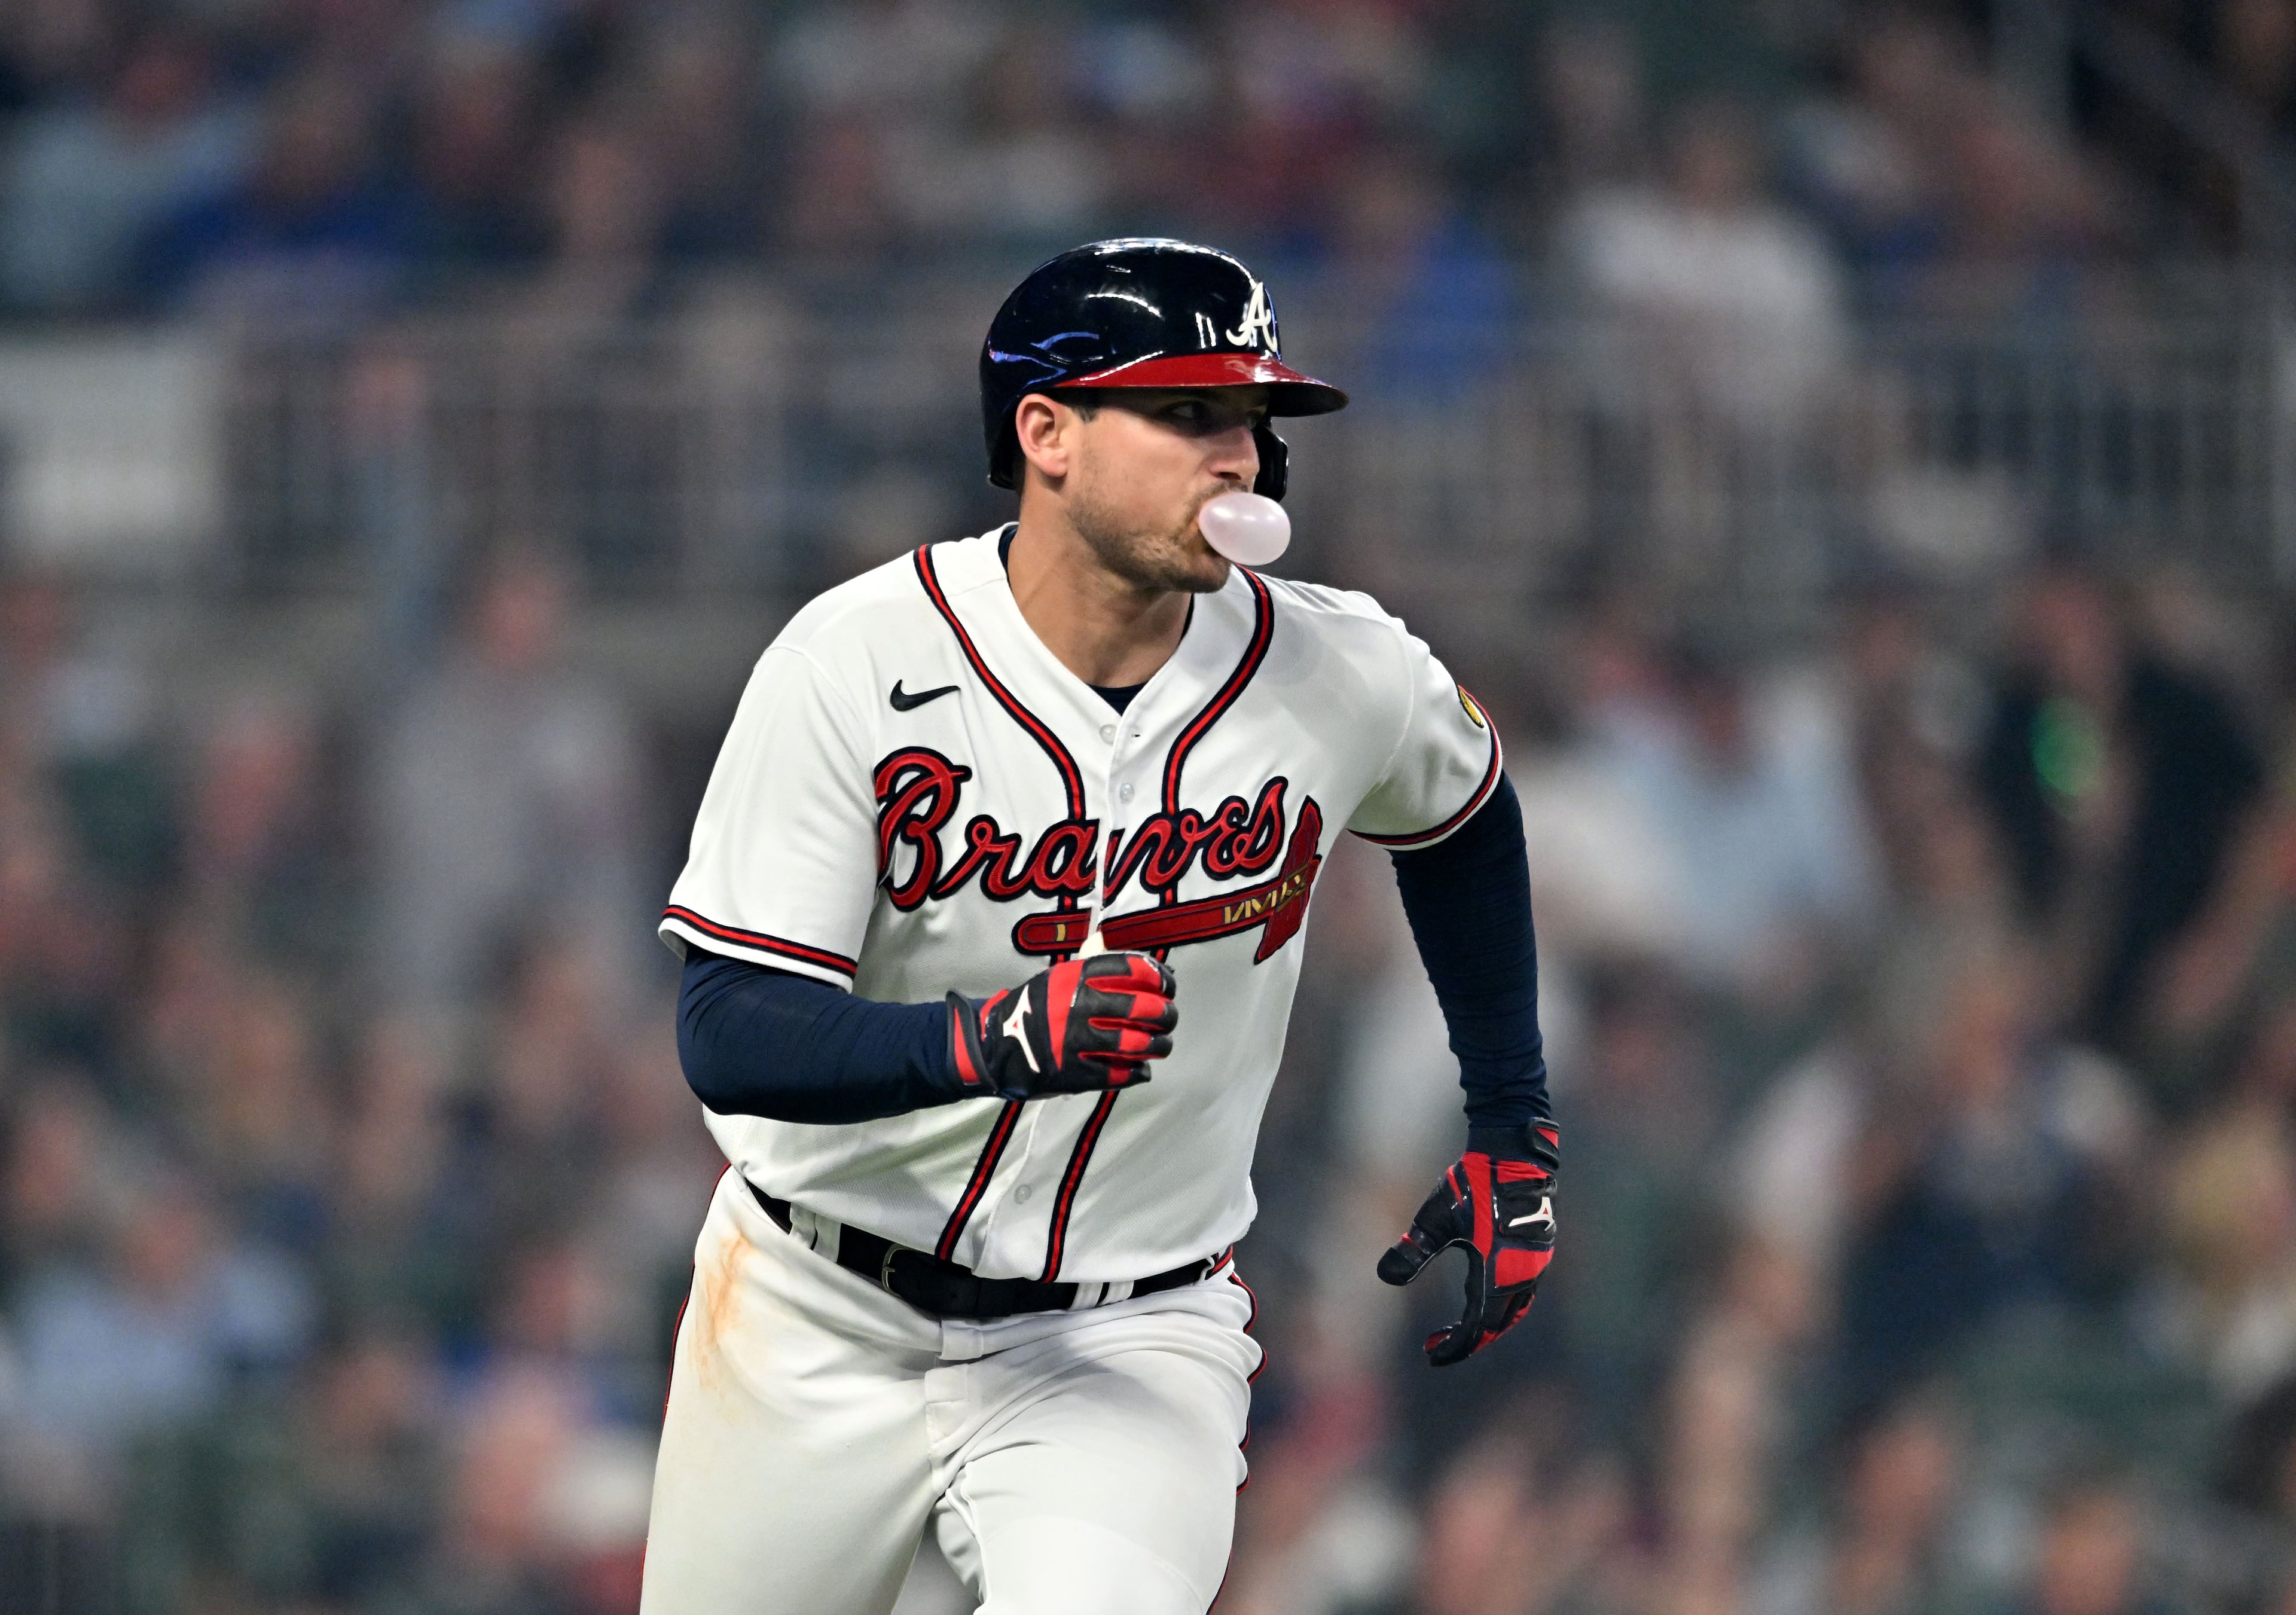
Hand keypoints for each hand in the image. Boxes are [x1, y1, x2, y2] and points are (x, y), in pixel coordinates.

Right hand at [946, 952, 1177, 1099]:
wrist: (995, 1047)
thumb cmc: (1034, 1008)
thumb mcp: (1057, 977)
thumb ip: (1091, 961)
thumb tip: (1120, 944)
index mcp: (1076, 976)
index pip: (1134, 969)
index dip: (1161, 977)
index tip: (1169, 986)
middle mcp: (1079, 1005)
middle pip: (1143, 1007)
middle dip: (1166, 1014)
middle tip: (1169, 1019)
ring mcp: (1077, 1041)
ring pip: (1138, 1043)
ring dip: (1159, 1045)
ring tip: (1161, 1045)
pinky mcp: (1076, 1074)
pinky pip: (1121, 1073)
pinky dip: (1138, 1071)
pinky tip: (1141, 1068)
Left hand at [1377, 1123, 1558, 1365]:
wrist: (1513, 1153)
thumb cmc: (1473, 1183)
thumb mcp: (1436, 1217)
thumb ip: (1413, 1250)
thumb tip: (1385, 1277)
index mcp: (1497, 1270)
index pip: (1477, 1326)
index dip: (1455, 1346)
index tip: (1431, 1355)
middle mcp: (1522, 1273)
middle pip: (1497, 1324)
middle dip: (1468, 1340)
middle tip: (1437, 1346)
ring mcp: (1536, 1262)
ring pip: (1513, 1309)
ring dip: (1487, 1324)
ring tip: (1460, 1330)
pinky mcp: (1540, 1250)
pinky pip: (1522, 1291)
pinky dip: (1502, 1305)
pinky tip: (1483, 1297)